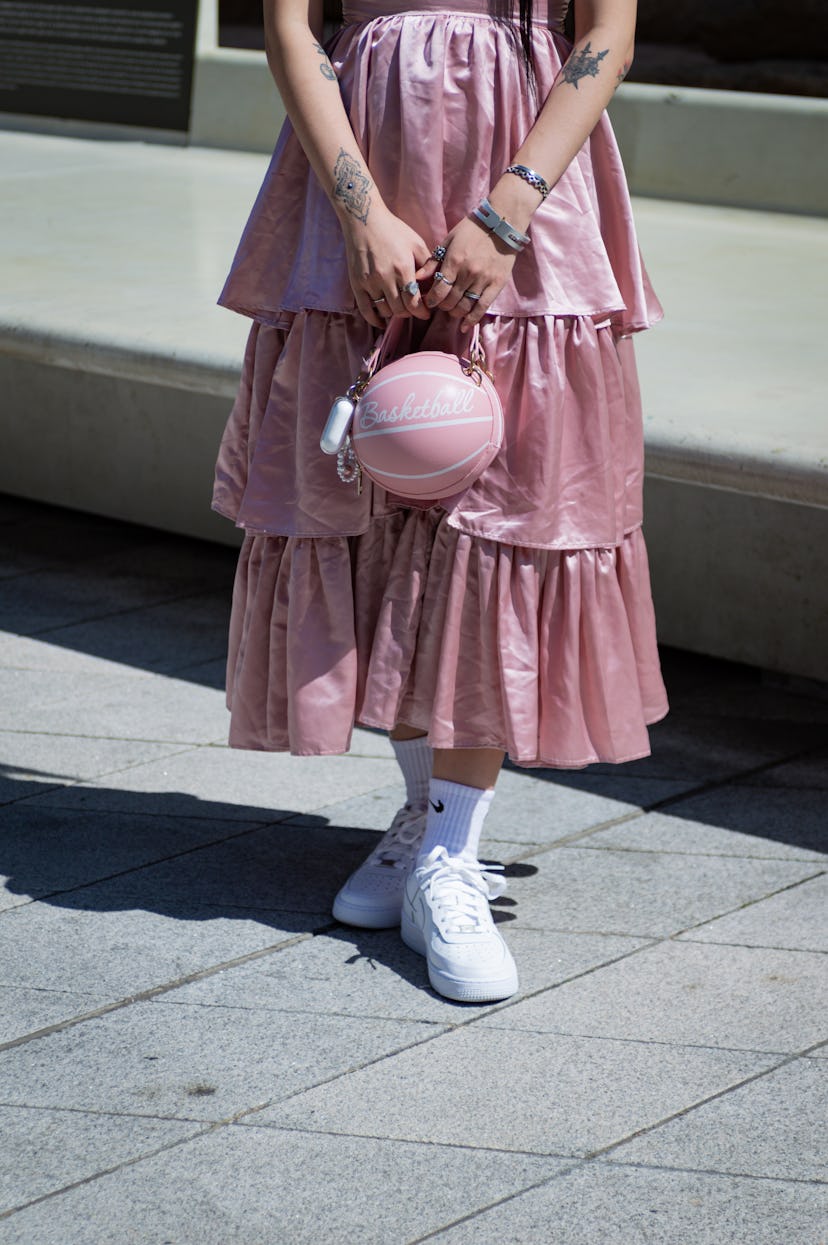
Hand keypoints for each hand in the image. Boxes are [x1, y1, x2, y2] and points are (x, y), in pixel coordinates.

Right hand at [341, 206, 431, 328]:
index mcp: (403, 268)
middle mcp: (385, 278)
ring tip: (399, 307)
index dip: (422, 312)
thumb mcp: (416, 243)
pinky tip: (383, 321)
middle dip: (410, 312)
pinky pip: (366, 310)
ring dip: (395, 313)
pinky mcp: (357, 284)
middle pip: (401, 310)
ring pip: (385, 311)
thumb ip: (427, 265)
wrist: (364, 220)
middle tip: (413, 308)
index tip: (425, 313)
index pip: (414, 302)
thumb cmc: (393, 230)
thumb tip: (434, 285)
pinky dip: (376, 320)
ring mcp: (369, 282)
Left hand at [415, 216, 518, 329]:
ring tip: (453, 310)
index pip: (439, 290)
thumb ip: (434, 261)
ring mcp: (483, 280)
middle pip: (450, 301)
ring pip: (465, 307)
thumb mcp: (449, 239)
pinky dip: (472, 320)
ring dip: (456, 312)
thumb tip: (417, 278)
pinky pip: (482, 307)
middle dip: (443, 306)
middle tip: (441, 304)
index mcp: (454, 261)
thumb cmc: (473, 229)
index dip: (432, 300)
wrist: (503, 221)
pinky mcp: (497, 284)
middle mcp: (468, 273)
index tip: (430, 302)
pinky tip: (465, 326)